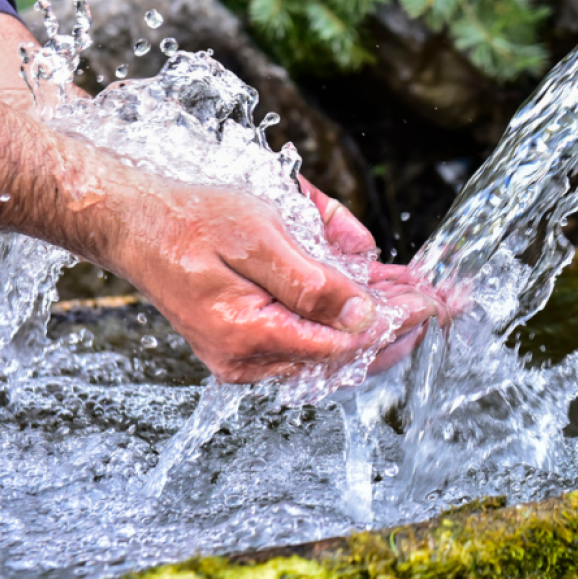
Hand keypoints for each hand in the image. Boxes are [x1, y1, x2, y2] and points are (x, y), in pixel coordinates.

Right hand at [106, 175, 439, 383]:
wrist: (135, 222)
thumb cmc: (191, 220)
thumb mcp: (259, 236)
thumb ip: (313, 282)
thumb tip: (364, 316)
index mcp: (250, 335)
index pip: (345, 344)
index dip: (395, 324)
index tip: (433, 303)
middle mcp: (250, 358)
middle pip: (345, 357)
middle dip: (398, 329)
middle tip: (442, 306)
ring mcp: (249, 355)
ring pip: (333, 348)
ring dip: (378, 322)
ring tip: (420, 297)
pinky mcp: (250, 341)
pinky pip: (312, 336)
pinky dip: (347, 316)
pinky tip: (378, 294)